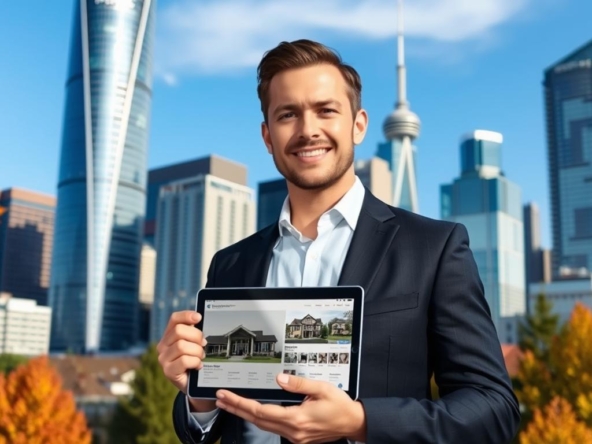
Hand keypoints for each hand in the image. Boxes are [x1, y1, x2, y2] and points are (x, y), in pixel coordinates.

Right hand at [156, 310, 215, 411]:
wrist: (194, 385)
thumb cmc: (195, 361)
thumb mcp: (194, 344)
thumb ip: (195, 333)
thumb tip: (201, 319)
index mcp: (169, 336)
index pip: (174, 319)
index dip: (187, 315)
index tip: (199, 317)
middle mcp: (163, 346)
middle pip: (179, 331)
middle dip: (196, 336)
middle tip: (203, 344)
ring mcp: (163, 359)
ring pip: (181, 346)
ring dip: (197, 351)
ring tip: (201, 357)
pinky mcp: (168, 371)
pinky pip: (183, 360)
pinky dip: (195, 362)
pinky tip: (198, 366)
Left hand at [215, 373, 366, 443]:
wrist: (353, 424)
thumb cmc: (340, 406)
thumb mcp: (322, 388)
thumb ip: (298, 383)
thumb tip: (279, 378)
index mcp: (297, 418)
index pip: (260, 411)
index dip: (240, 403)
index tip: (226, 396)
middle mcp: (293, 430)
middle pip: (257, 420)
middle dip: (236, 409)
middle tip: (220, 399)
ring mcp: (295, 436)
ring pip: (263, 426)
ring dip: (245, 414)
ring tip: (231, 404)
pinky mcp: (298, 437)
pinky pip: (273, 427)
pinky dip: (259, 419)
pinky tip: (253, 412)